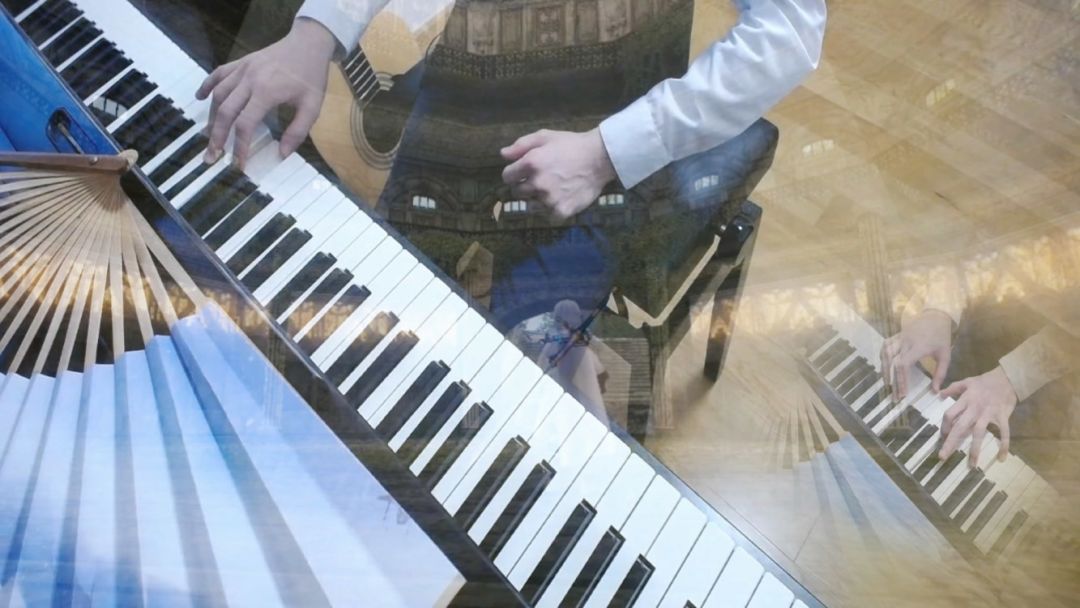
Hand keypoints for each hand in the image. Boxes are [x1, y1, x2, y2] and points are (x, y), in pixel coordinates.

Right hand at [195, 18, 336, 168]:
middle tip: (212, 157)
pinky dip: (207, 86)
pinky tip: (200, 98)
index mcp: (266, 92)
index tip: (238, 164)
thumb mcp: (312, 107)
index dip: (239, 146)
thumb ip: (297, 131)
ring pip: (219, 94)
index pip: (245, 124)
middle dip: (217, 137)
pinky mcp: (241, 62)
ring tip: (210, 137)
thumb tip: (282, 154)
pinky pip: (218, 74)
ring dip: (212, 117)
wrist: (309, 43)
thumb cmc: (312, 76)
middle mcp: (249, 80)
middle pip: (226, 111)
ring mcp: (242, 69)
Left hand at [500, 129, 616, 219]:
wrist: (600, 158)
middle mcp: (537, 183)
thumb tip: (502, 155)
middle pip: (517, 193)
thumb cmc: (571, 145)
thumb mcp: (545, 136)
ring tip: (553, 188)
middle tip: (541, 179)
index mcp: (530, 163)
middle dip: (525, 186)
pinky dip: (552, 210)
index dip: (514, 174)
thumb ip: (521, 145)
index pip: (507, 177)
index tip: (523, 172)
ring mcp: (549, 199)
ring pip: (531, 206)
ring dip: (538, 199)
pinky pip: (547, 216)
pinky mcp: (561, 211)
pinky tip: (561, 198)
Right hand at [880, 309, 952, 398]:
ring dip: (884, 370)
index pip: (903, 365)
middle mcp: (905, 342)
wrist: (935, 315)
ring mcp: (899, 338)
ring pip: (885, 354)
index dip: (901, 379)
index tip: (903, 393)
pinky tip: (884, 367)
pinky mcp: (895, 336)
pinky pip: (885, 347)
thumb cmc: (941, 336)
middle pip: (892, 363)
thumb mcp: (945, 355)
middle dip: (892, 381)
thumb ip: (940, 374)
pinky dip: (882, 358)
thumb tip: (935, 391)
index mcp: (918, 347)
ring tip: (887, 383)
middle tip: (894, 395)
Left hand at [938, 366, 1017, 465]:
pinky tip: (1001, 458)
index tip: (942, 436)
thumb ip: (953, 388)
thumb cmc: (986, 381)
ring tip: (971, 465)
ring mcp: (989, 414)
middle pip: (960, 427)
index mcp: (965, 400)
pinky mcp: (1003, 417)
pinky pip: (1004, 433)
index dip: (944, 426)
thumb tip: (939, 394)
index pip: (950, 415)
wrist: (1008, 378)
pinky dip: (1003, 445)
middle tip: (943, 456)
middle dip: (951, 442)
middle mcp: (975, 409)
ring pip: (979, 433)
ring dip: (975, 449)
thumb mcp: (967, 381)